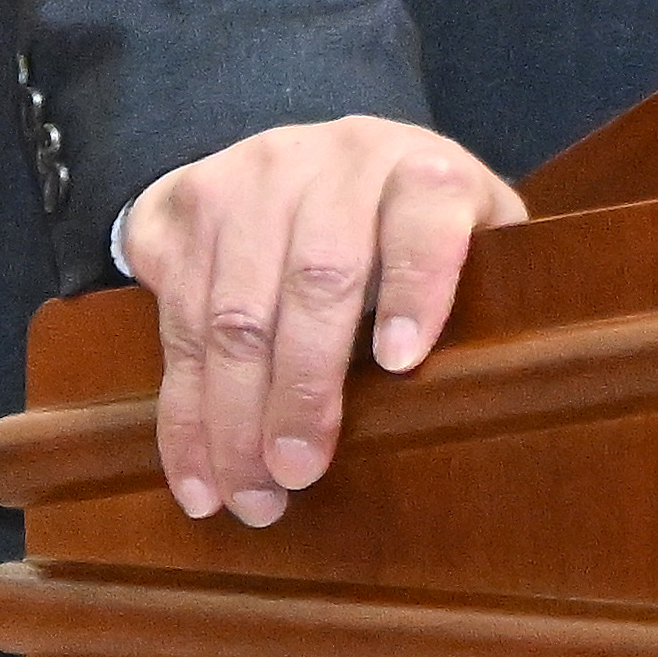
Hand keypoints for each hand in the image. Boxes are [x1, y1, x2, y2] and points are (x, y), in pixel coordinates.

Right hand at [121, 114, 527, 522]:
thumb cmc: (406, 228)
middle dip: (303, 388)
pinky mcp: (185, 211)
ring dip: (236, 421)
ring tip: (253, 496)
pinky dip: (186, 417)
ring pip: (234, 313)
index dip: (416, 287)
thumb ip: (482, 291)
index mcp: (420, 168)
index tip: (401, 362)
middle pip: (316, 278)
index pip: (424, 218)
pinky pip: (174, 326)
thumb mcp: (466, 235)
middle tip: (301, 471)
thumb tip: (478, 392)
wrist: (309, 160)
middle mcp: (333, 162)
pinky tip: (203, 477)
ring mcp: (250, 179)